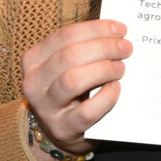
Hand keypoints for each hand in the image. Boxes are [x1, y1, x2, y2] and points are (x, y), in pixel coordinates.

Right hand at [20, 19, 130, 159]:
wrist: (62, 131)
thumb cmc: (71, 91)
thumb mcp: (69, 66)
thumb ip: (86, 49)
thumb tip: (118, 34)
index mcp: (34, 59)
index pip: (65, 36)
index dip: (96, 29)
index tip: (120, 29)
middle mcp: (34, 82)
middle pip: (69, 55)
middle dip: (103, 47)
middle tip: (126, 48)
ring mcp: (46, 107)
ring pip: (73, 81)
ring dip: (103, 70)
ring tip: (121, 68)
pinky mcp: (63, 128)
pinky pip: (86, 111)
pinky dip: (106, 97)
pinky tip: (116, 88)